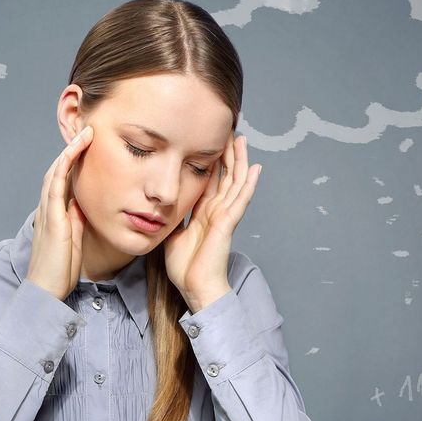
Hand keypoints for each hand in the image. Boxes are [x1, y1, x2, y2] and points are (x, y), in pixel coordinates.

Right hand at [26, 125, 93, 299]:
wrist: (47, 289)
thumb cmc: (60, 268)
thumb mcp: (73, 238)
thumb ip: (76, 219)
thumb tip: (84, 203)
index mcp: (54, 212)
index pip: (63, 179)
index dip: (74, 161)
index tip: (89, 146)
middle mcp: (48, 207)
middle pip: (57, 169)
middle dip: (72, 149)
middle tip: (88, 130)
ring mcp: (48, 210)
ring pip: (55, 171)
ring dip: (70, 150)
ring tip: (85, 133)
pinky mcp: (51, 216)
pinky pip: (56, 183)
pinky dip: (64, 164)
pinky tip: (74, 151)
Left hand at [163, 132, 261, 311]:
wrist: (195, 287)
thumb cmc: (186, 268)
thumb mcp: (173, 235)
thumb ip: (174, 218)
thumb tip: (165, 207)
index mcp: (204, 213)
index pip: (211, 182)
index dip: (212, 163)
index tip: (210, 144)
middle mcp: (217, 211)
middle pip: (225, 177)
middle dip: (227, 155)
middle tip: (229, 133)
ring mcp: (225, 216)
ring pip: (235, 182)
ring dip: (239, 161)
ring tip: (241, 140)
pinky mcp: (228, 223)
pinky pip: (241, 199)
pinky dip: (248, 183)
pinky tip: (255, 168)